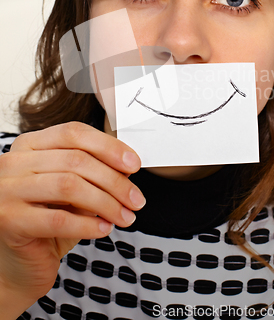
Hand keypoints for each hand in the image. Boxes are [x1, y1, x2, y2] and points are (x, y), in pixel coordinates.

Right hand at [0, 122, 143, 315]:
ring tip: (125, 216)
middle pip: (75, 159)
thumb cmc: (48, 222)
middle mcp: (13, 163)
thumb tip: (128, 165)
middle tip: (136, 199)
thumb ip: (95, 172)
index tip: (134, 164)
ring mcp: (6, 190)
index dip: (108, 146)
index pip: (73, 133)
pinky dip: (88, 224)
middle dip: (114, 180)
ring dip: (106, 202)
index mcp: (29, 145)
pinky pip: (58, 219)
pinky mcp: (8, 220)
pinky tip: (104, 228)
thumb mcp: (75, 190)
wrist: (18, 265)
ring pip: (69, 186)